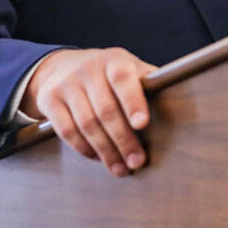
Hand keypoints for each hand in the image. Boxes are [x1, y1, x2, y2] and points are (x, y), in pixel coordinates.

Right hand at [21, 47, 156, 176]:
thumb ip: (149, 82)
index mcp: (115, 60)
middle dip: (123, 140)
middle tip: (137, 161)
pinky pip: (67, 131)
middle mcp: (89, 68)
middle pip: (106, 110)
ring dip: (105, 151)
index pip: (124, 79)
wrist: (63, 66)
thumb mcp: (129, 68)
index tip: (142, 124)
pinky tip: (98, 158)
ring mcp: (67, 83)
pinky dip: (84, 149)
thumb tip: (178, 100)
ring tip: (120, 168)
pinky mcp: (49, 99)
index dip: (133, 102)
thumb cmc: (109, 73)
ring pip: (86, 124)